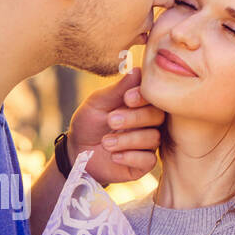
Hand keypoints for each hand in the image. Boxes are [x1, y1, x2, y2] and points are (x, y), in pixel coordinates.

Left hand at [66, 67, 163, 185]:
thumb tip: (137, 70)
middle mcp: (148, 122)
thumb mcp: (98, 102)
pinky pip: (148, 160)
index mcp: (140, 103)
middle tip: (111, 120)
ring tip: (106, 142)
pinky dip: (131, 157)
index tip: (127, 98)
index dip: (144, 97)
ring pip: (153, 138)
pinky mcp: (143, 163)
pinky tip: (114, 156)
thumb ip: (117, 89)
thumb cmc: (88, 123)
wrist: (77, 151)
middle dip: (134, 118)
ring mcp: (147, 143)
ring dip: (127, 140)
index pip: (154, 96)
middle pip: (157, 116)